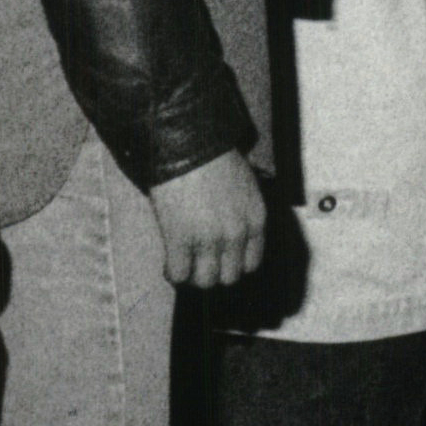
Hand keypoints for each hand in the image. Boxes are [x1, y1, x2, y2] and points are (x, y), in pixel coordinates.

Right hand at [146, 149, 270, 290]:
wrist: (188, 144)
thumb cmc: (215, 158)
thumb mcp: (245, 186)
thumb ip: (243, 213)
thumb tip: (231, 233)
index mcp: (256, 220)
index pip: (252, 263)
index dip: (234, 264)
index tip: (222, 261)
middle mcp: (237, 234)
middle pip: (229, 277)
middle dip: (214, 272)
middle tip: (200, 264)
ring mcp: (208, 239)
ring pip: (205, 281)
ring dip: (194, 276)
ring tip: (184, 266)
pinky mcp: (181, 239)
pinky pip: (179, 274)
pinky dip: (174, 273)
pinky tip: (170, 264)